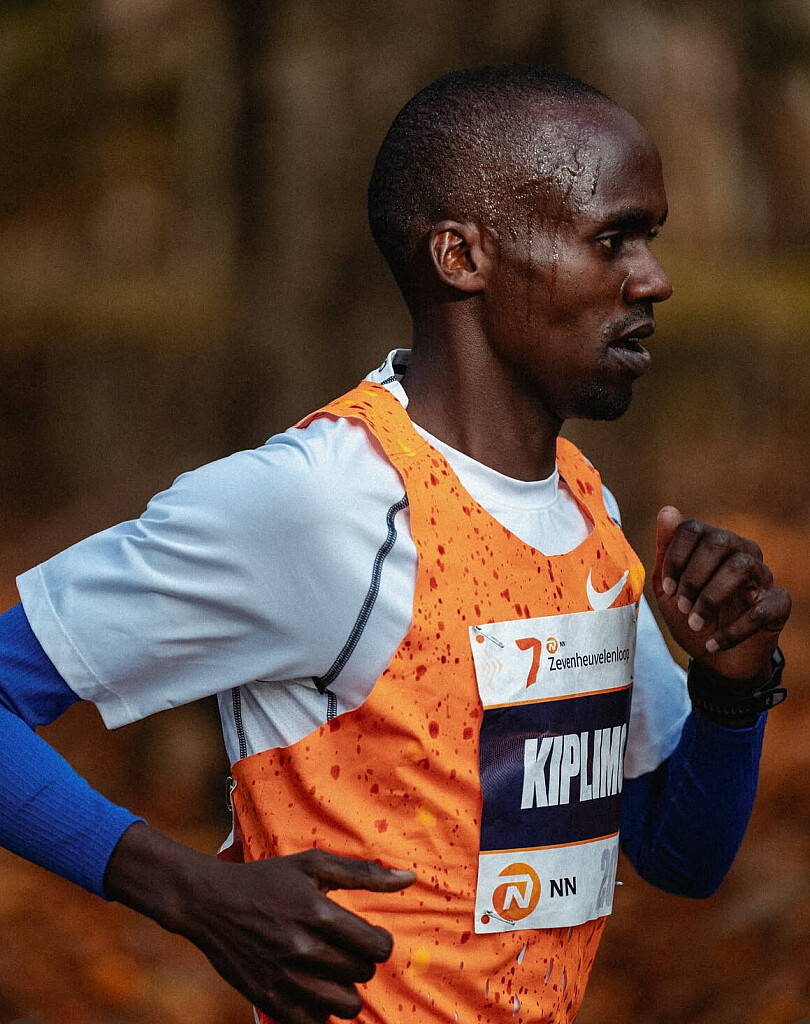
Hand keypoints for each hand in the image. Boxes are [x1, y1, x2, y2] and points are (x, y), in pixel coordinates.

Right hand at [105, 824, 414, 1023]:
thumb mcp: (313, 864)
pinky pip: (314, 1023)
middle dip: (362, 963)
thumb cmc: (267, 879)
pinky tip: (313, 988)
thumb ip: (364, 873)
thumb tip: (409, 878)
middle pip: (362, 975)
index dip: (381, 943)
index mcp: (319, 913)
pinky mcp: (268, 999)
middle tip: (346, 950)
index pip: (377, 947)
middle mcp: (304, 949)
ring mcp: (284, 978)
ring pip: (344, 1006)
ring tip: (333, 972)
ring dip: (346, 991)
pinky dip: (320, 1011)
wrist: (210, 902)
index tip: (369, 937)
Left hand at [652, 506, 790, 683]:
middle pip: (717, 543)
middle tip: (682, 607)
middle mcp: (740, 552)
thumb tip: (668, 510)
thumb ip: (666, 552)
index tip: (668, 588)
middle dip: (693, 578)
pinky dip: (732, 630)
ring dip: (711, 599)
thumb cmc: (692, 618)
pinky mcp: (778, 603)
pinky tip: (713, 643)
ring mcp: (763, 576)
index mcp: (712, 545)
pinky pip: (760, 609)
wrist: (716, 662)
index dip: (675, 558)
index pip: (692, 529)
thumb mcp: (668, 589)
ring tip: (696, 623)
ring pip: (740, 567)